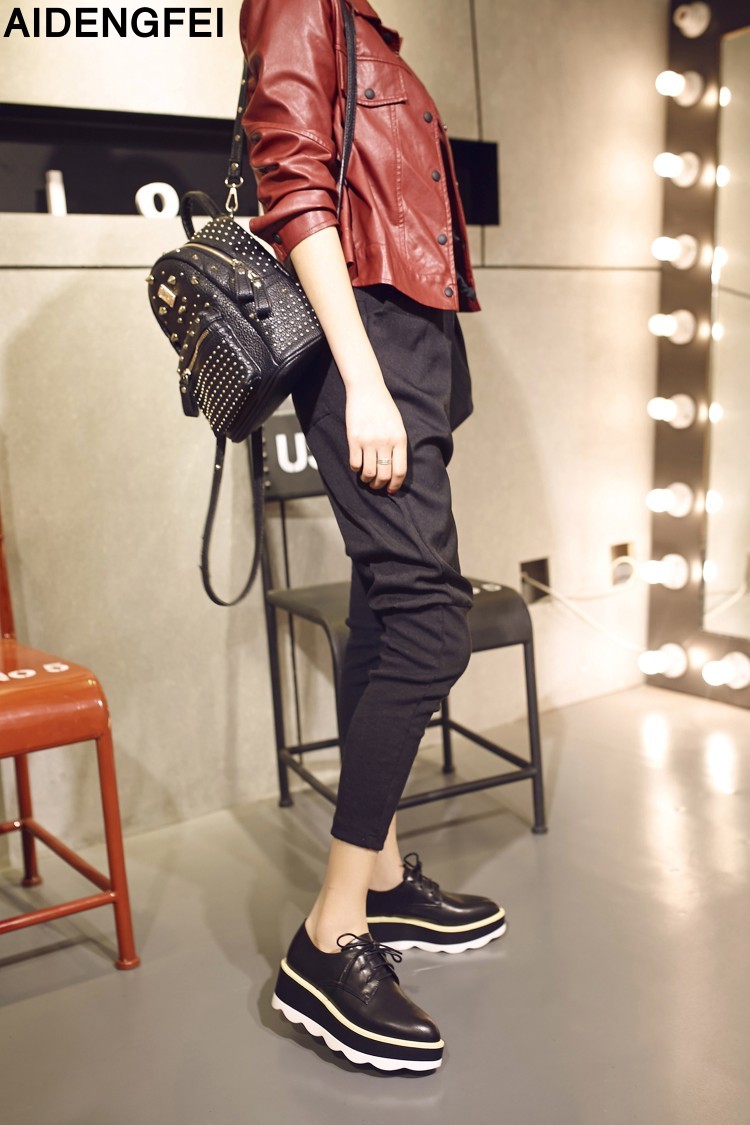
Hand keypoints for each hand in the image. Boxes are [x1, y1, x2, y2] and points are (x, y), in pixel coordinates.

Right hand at [345, 376, 406, 492]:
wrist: (367, 389)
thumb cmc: (384, 408)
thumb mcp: (398, 426)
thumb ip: (397, 445)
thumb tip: (394, 469)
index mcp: (399, 439)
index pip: (400, 471)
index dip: (395, 484)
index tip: (391, 489)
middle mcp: (385, 442)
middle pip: (384, 475)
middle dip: (380, 485)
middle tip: (376, 485)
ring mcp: (369, 441)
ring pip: (369, 472)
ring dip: (367, 480)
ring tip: (366, 478)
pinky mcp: (354, 439)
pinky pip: (355, 463)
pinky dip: (356, 469)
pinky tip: (357, 466)